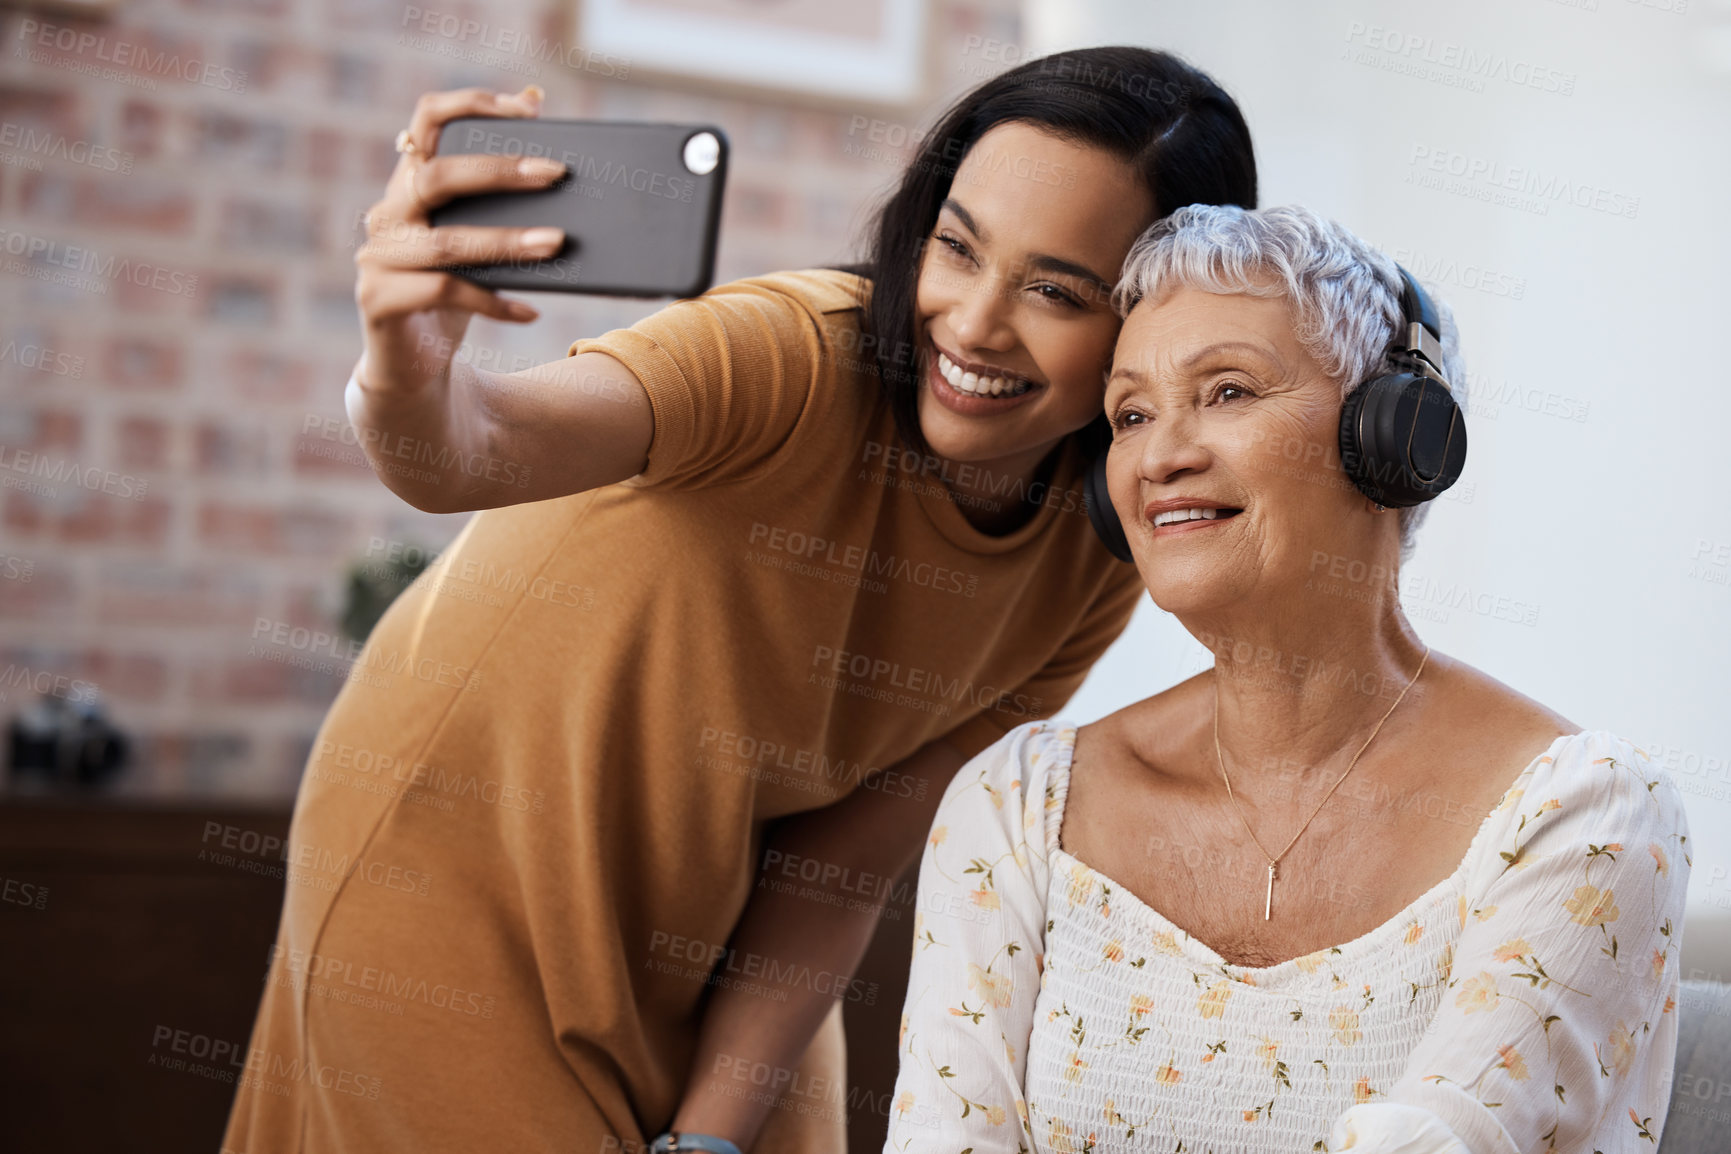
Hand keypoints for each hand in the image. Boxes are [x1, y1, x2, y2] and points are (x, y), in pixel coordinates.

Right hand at [353, 84, 568, 397]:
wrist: (412, 366)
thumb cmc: (452, 295)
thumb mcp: (478, 243)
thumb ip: (500, 201)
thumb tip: (552, 151)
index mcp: (410, 184)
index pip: (428, 118)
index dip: (474, 104)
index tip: (529, 108)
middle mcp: (387, 213)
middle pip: (437, 175)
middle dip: (500, 172)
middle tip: (556, 173)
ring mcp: (377, 258)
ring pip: (446, 242)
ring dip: (507, 242)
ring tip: (557, 242)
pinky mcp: (379, 301)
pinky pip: (443, 293)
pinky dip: (493, 303)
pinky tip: (530, 311)